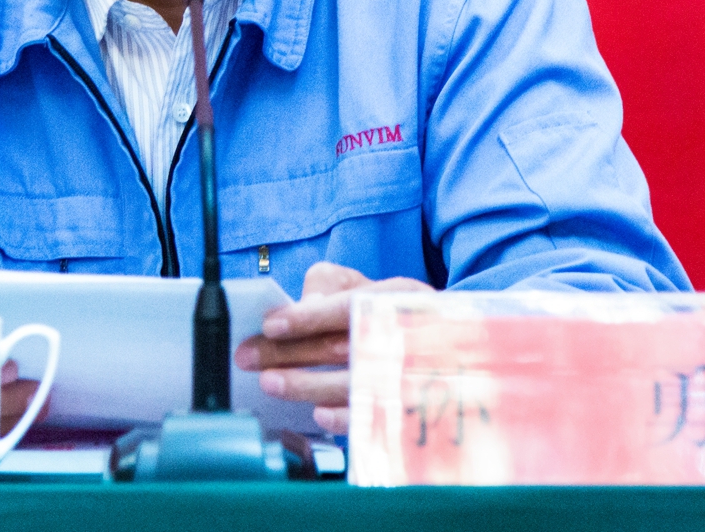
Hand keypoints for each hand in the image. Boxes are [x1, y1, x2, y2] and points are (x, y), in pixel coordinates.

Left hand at [234, 261, 431, 434]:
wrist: (455, 348)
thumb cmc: (394, 312)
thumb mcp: (369, 285)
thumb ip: (331, 285)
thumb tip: (300, 306)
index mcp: (400, 298)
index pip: (348, 306)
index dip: (308, 316)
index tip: (270, 325)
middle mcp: (410, 336)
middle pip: (342, 346)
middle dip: (289, 353)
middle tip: (249, 358)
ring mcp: (413, 375)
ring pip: (353, 384)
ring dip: (307, 385)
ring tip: (270, 382)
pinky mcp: (411, 408)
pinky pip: (376, 419)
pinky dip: (345, 417)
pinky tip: (318, 414)